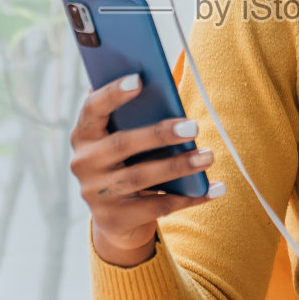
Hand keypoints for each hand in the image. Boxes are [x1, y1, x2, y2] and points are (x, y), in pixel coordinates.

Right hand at [68, 73, 221, 266]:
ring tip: (208, 156)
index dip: (113, 93)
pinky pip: (158, 207)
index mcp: (84, 135)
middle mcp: (83, 163)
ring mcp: (96, 194)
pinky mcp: (115, 219)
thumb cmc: (126, 163)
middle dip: (160, 134)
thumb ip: (135, 116)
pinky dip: (190, 198)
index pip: (92, 109)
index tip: (138, 79)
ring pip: (142, 177)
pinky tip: (215, 189)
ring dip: (179, 166)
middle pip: (122, 144)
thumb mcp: (122, 138)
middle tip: (193, 126)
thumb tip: (163, 87)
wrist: (116, 220)